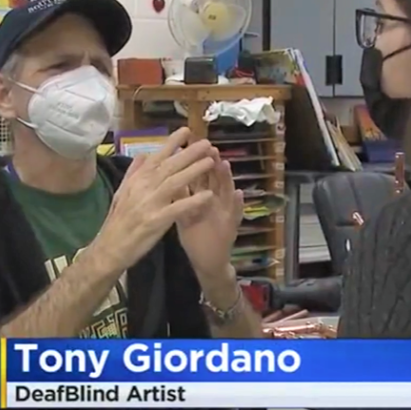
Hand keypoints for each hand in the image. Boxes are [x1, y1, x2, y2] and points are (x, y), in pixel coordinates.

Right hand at [85, 128, 216, 274]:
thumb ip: (134, 172)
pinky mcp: (156, 221)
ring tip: (210, 162)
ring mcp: (150, 203)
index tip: (187, 131)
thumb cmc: (118, 221)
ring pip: (175, 182)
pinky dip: (193, 201)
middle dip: (189, 152)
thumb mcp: (123, 192)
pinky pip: (178, 208)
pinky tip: (208, 196)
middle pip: (169, 166)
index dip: (172, 143)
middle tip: (206, 142)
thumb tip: (144, 154)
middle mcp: (143, 188)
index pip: (157, 157)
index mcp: (137, 180)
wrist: (109, 248)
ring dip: (194, 171)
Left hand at [176, 147, 244, 279]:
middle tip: (210, 147)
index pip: (198, 175)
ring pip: (226, 192)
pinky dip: (239, 204)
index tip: (190, 146)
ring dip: (226, 178)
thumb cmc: (196, 237)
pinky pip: (236, 214)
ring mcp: (225, 213)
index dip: (195, 161)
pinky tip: (240, 194)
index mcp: (201, 198)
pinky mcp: (231, 226)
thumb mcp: (186, 213)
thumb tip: (170, 178)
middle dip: (211, 163)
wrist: (209, 263)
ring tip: (224, 163)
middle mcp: (215, 202)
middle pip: (213, 179)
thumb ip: (182, 195)